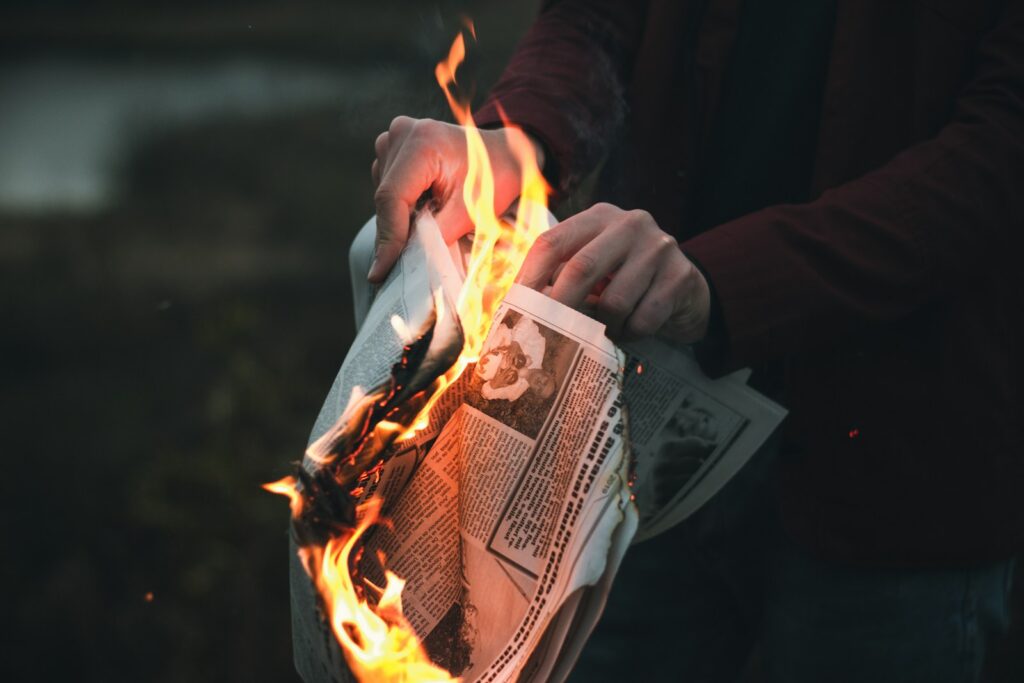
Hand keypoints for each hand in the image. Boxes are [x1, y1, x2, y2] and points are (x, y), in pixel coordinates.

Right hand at [368, 116, 542, 281]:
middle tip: (400, 267)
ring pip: (384, 193)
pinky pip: (388, 185)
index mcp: (424, 143)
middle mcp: (404, 134)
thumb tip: (407, 261)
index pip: (392, 197)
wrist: (504, 152)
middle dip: (392, 234)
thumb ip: (437, 235)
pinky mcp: (395, 146)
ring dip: (399, 219)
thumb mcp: (471, 211)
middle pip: (385, 197)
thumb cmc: (496, 178)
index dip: (387, 238)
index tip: (381, 272)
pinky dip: (402, 205)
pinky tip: (423, 209)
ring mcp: (397, 137)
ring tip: (428, 226)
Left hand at [517, 203, 710, 343]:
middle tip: (548, 335)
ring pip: (614, 301)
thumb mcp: (594, 270)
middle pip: (581, 267)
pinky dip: (630, 334)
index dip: (529, 277)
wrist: (687, 293)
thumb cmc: (627, 282)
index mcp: (598, 217)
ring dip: (604, 327)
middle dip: (560, 307)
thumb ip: (560, 278)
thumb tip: (514, 310)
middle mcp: (630, 224)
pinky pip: (642, 319)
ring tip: (605, 332)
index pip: (552, 241)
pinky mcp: (680, 277)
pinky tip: (630, 331)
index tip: (516, 309)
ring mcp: (659, 248)